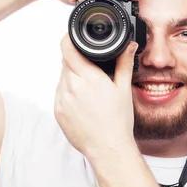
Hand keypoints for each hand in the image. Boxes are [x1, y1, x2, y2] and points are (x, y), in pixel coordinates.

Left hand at [54, 34, 138, 160]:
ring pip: (62, 78)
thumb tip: (128, 46)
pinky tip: (83, 104)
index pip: (68, 48)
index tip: (72, 38)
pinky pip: (59, 94)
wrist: (107, 148)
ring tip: (89, 92)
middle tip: (91, 72)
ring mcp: (61, 100)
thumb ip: (124, 63)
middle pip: (66, 62)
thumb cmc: (118, 121)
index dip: (68, 39)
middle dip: (76, 62)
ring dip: (72, 78)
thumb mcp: (123, 89)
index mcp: (88, 78)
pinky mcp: (57, 111)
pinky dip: (68, 93)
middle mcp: (71, 86)